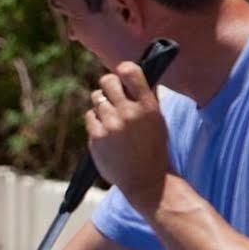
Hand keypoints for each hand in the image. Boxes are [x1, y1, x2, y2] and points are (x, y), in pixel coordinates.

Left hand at [85, 60, 168, 208]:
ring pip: (97, 98)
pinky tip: (105, 130)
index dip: (123, 69)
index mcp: (148, 106)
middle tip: (112, 94)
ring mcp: (111, 124)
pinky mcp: (96, 136)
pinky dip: (96, 120)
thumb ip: (147, 98)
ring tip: (111, 117)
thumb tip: (135, 75)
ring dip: (102, 104)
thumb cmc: (154, 149)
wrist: (146, 180)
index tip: (122, 74)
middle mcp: (129, 112)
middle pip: (107, 81)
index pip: (130, 72)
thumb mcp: (158, 120)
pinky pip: (90, 116)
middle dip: (109, 85)